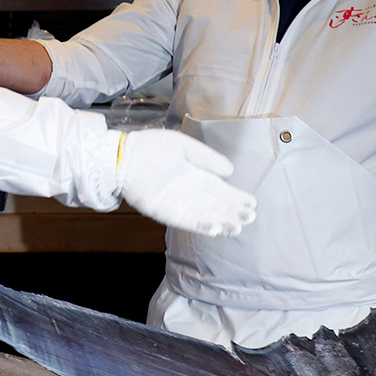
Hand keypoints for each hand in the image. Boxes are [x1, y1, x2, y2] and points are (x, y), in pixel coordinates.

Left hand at [114, 130, 255, 237]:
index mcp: (195, 175)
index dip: (236, 197)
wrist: (123, 155)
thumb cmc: (152, 146)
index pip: (220, 190)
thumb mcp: (185, 146)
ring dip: (220, 222)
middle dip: (232, 212)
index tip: (252, 204)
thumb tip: (231, 170)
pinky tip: (215, 229)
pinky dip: (199, 225)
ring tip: (237, 227)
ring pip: (203, 215)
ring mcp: (176, 202)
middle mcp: (188, 191)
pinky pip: (185, 220)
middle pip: (215, 205)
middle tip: (250, 218)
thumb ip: (207, 158)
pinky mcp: (163, 211)